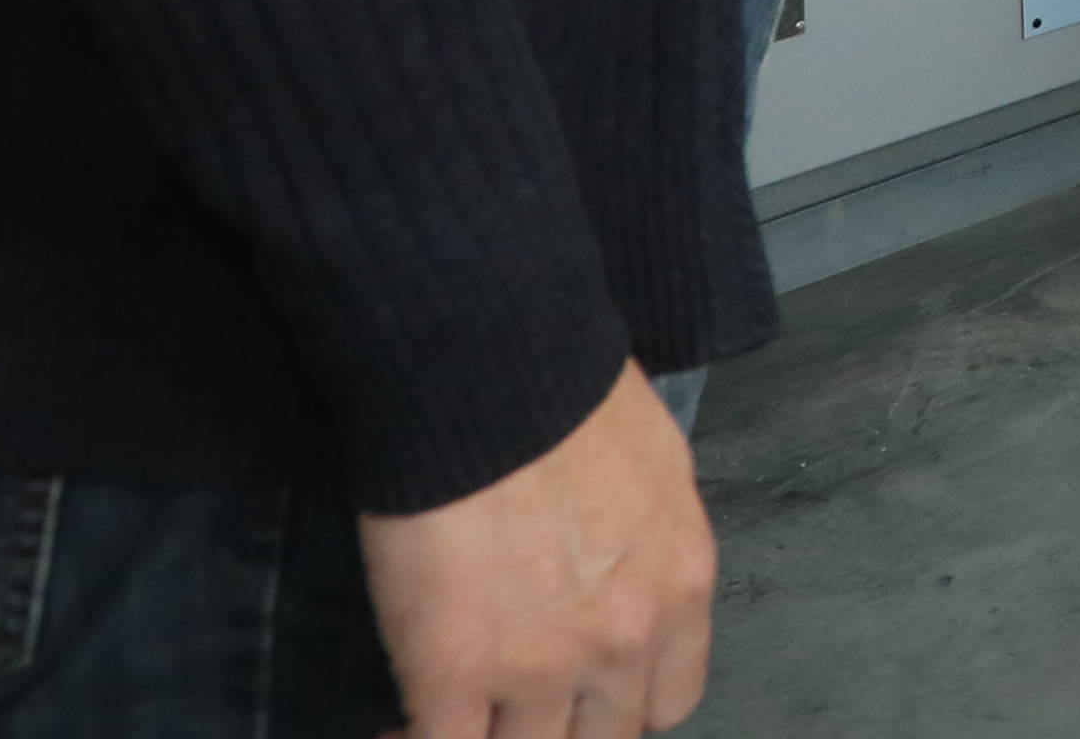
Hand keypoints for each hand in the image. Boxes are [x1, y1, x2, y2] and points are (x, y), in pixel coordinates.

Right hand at [363, 368, 714, 738]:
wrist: (487, 377)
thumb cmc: (567, 394)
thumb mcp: (652, 467)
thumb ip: (644, 542)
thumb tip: (614, 568)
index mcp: (680, 586)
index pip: (670, 700)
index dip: (620, 703)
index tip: (583, 690)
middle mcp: (624, 641)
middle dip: (558, 730)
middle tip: (513, 707)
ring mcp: (539, 667)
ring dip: (492, 737)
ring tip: (458, 714)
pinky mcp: (452, 674)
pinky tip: (399, 723)